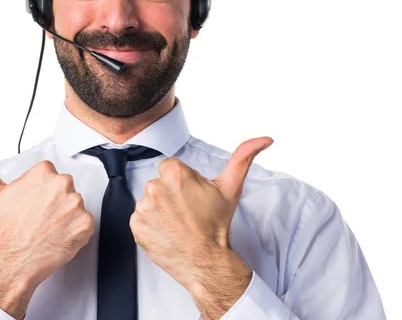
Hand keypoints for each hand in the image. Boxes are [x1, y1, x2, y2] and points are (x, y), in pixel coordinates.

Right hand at [0, 143, 94, 288]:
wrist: (13, 260)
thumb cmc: (5, 228)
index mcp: (44, 172)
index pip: (50, 175)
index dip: (40, 191)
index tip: (32, 202)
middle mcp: (62, 184)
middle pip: (65, 189)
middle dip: (54, 201)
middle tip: (39, 216)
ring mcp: (76, 204)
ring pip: (75, 205)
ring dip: (66, 215)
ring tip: (48, 226)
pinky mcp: (85, 223)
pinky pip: (85, 223)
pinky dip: (75, 231)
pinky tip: (59, 235)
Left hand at [129, 136, 272, 292]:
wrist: (207, 262)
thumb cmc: (216, 226)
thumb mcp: (231, 188)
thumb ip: (243, 157)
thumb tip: (264, 139)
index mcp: (175, 174)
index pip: (169, 168)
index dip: (181, 182)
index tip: (190, 196)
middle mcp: (156, 187)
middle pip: (159, 183)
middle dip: (170, 194)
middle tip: (186, 211)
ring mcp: (144, 207)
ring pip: (149, 201)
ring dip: (159, 209)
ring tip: (176, 223)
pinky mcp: (136, 225)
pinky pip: (140, 219)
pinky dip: (150, 225)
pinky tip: (166, 231)